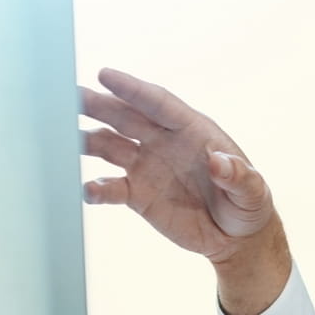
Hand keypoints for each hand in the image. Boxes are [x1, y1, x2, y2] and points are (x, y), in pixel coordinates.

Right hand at [80, 68, 288, 314]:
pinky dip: (95, 188)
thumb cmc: (248, 206)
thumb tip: (219, 161)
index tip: (105, 75)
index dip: (132, 90)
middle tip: (68, 95)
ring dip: (86, 141)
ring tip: (62, 139)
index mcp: (192, 131)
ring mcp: (147, 166)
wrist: (235, 238)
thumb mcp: (252, 192)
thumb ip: (239, 176)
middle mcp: (164, 142)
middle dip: (98, 105)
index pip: (158, 104)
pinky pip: (110, 187)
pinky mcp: (138, 194)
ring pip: (109, 146)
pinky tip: (85, 190)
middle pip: (125, 117)